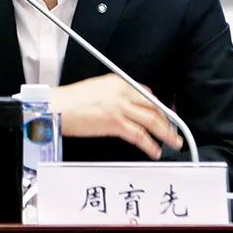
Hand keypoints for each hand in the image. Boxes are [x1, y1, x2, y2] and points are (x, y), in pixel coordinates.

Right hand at [48, 74, 182, 158]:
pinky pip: (139, 135)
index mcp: (119, 81)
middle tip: (175, 131)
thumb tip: (129, 108)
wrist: (57, 107)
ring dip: (166, 134)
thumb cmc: (71, 101)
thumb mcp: (98, 89)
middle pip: (155, 107)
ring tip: (173, 142)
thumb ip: (115, 95)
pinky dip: (150, 144)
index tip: (166, 116)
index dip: (160, 107)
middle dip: (168, 121)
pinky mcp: (115, 122)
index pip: (148, 94)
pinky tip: (154, 150)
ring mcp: (120, 107)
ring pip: (152, 121)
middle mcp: (123, 92)